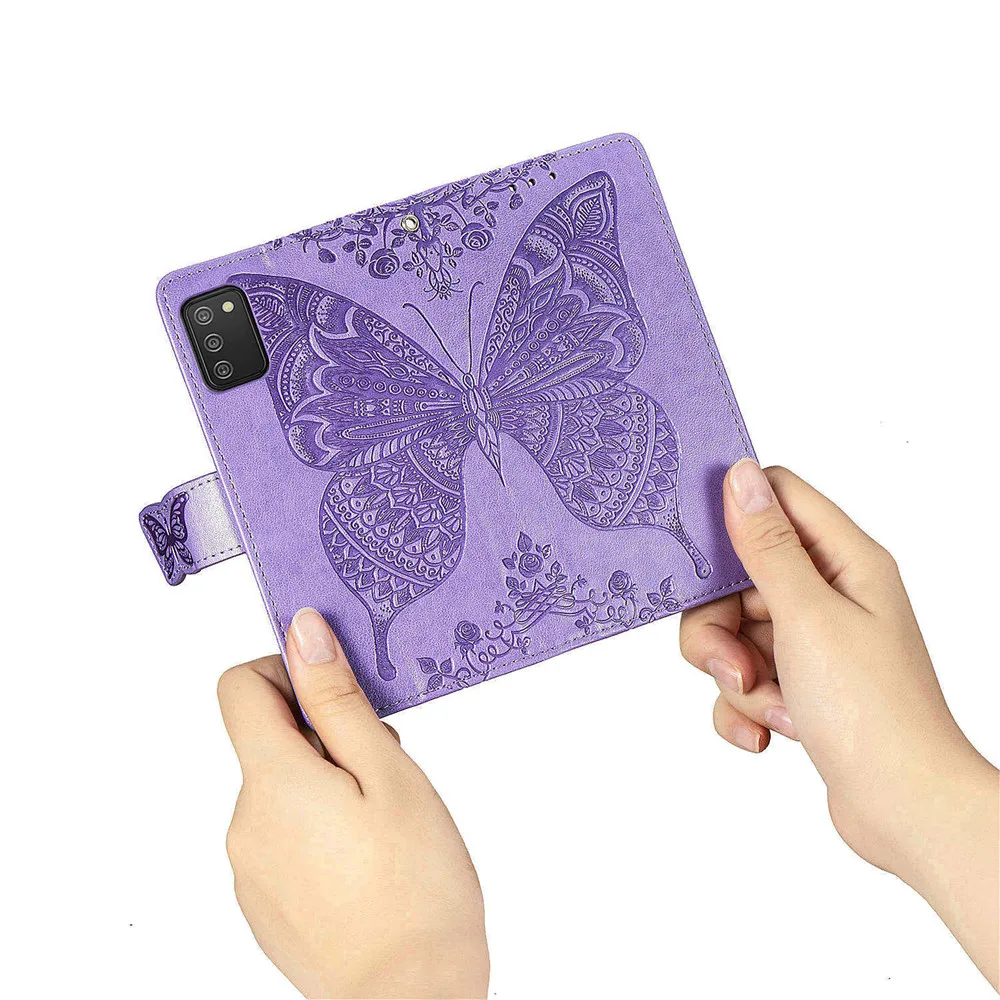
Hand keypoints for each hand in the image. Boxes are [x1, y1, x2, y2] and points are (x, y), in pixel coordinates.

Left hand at [218, 609, 488, 998]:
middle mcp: (244, 822)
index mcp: (271, 781)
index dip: (288, 674)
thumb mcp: (388, 771)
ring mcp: (249, 868)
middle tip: (384, 771)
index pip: (239, 687)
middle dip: (325, 737)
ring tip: (382, 826)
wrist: (411, 999)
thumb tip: (302, 632)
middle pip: (268, 740)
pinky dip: (319, 831)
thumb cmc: (416, 886)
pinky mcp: (263, 904)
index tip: (338, 694)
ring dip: (326, 786)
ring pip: (281, 790)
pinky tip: (367, 862)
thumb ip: (336, 700)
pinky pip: (282, 839)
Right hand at [680, 461, 998, 987]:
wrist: (904, 809)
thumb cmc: (872, 711)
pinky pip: (743, 679)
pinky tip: (770, 733)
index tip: (695, 552)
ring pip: (733, 634)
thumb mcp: (806, 615)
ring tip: (769, 708)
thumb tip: (741, 475)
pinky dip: (746, 708)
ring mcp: (814, 643)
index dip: (731, 515)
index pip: (778, 499)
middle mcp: (830, 595)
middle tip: (734, 667)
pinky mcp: (801, 685)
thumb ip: (766, 544)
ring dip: (736, 678)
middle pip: (738, 578)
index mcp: (845, 561)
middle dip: (720, 627)